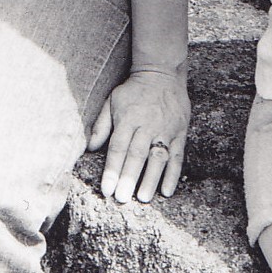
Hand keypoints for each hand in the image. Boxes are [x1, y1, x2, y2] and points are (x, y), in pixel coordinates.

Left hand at [89, 68, 189, 204]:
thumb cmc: (133, 91)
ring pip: (158, 158)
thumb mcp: (112, 101)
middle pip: (137, 155)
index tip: (107, 190)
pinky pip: (177, 156)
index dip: (112, 170)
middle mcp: (147, 125)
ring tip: (144, 198)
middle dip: (129, 178)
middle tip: (122, 199)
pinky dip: (173, 174)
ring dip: (151, 179)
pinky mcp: (180, 132)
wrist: (162, 73)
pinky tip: (167, 191)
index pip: (118, 148)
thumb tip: (90, 148)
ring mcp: (165, 129)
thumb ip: (101, 125)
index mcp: (128, 119)